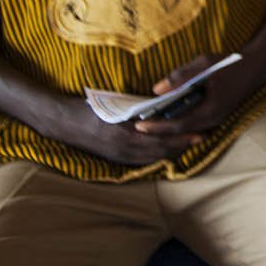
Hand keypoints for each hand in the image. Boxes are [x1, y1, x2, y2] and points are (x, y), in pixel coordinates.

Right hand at [45, 92, 206, 165]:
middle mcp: (123, 147)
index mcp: (125, 132)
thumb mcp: (115, 104)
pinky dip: (157, 157)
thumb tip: (162, 105)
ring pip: (153, 157)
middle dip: (182, 145)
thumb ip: (137, 107)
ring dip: (172, 152)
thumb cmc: (89, 107)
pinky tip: (168, 152)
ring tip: (190, 144)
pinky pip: (141, 161)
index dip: (181, 136)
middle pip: (160, 150)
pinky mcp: (114, 159)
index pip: (161, 137)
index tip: (198, 130)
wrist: (63, 122)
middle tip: (202, 138)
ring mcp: (118, 156)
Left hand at [133, 52, 262, 137]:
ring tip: (148, 123)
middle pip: (182, 131)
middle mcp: (214, 119)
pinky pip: (194, 125)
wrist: (256, 67)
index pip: (179, 124)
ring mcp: (217, 119)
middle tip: (137, 126)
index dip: (157, 126)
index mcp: (211, 108)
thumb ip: (181, 76)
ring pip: (188, 130)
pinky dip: (179, 124)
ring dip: (168, 128)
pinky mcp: (217, 116)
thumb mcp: (205, 64)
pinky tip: (167, 116)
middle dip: (159, 131)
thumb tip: (156, 89)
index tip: (139, 125)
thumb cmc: (230, 62)